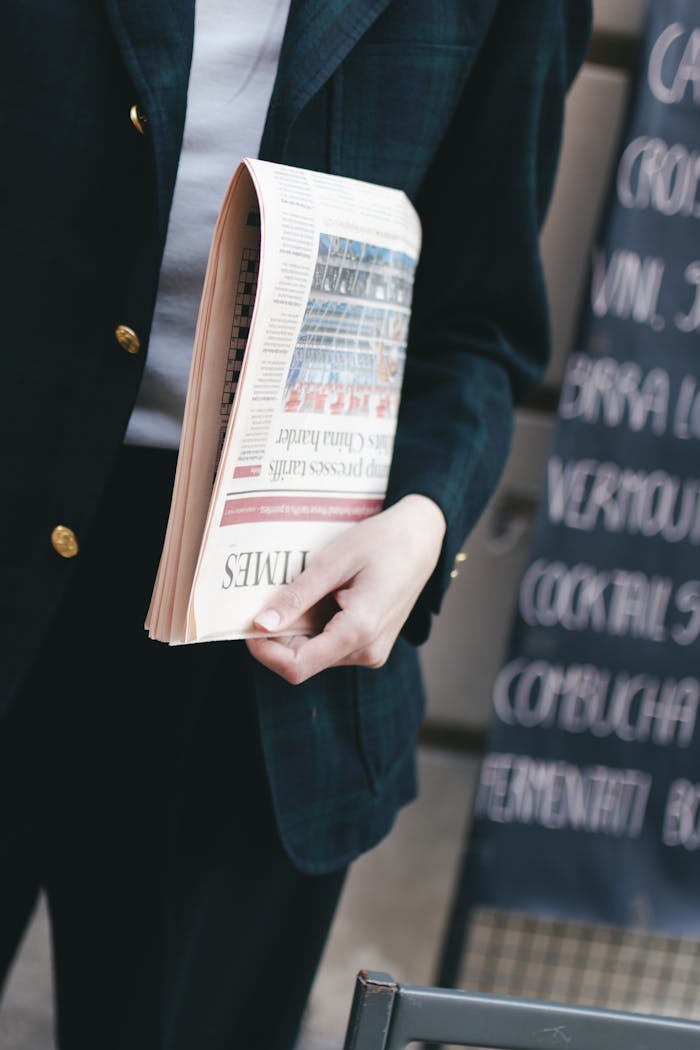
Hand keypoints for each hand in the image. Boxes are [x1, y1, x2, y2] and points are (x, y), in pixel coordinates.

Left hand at [246, 494, 445, 683]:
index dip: (265, 652)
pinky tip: (319, 597)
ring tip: (301, 591)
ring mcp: (372, 651)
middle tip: (268, 600)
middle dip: (279, 638)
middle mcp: (367, 651)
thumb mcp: (334, 561)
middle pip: (304, 661)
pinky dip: (314, 628)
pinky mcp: (372, 645)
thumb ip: (298, 596)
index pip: (297, 667)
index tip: (248, 625)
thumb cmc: (382, 542)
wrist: (423, 538)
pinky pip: (331, 646)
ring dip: (297, 631)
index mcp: (359, 631)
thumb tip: (262, 624)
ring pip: (316, 655)